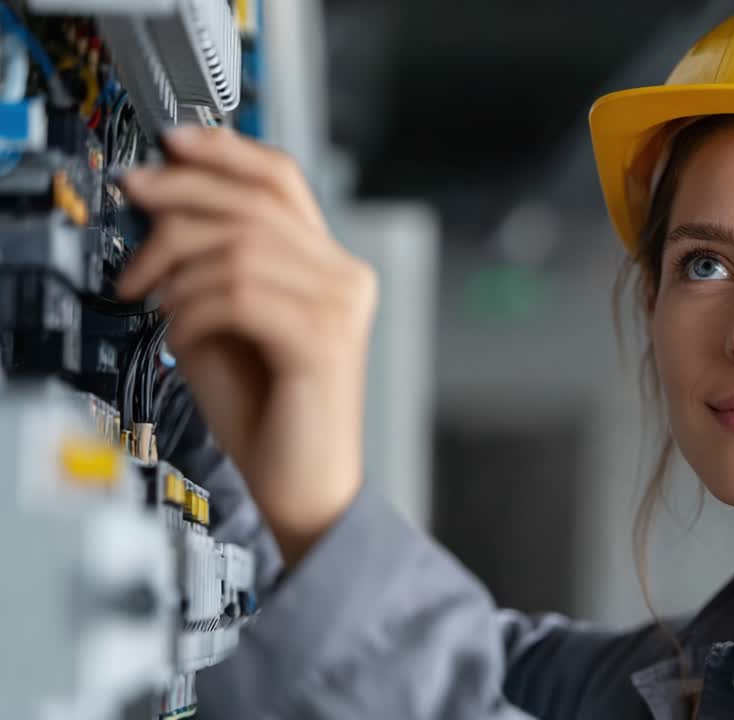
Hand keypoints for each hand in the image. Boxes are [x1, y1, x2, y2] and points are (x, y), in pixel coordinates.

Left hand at [117, 126, 377, 566]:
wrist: (301, 487)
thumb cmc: (268, 414)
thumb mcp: (225, 321)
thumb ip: (209, 266)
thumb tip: (161, 209)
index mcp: (330, 267)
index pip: (284, 179)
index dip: (226, 149)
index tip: (172, 142)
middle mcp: (345, 279)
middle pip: (254, 202)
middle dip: (179, 199)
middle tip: (131, 208)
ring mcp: (340, 308)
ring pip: (241, 246)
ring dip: (177, 266)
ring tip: (152, 298)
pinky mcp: (322, 340)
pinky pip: (239, 296)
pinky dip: (193, 307)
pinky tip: (180, 330)